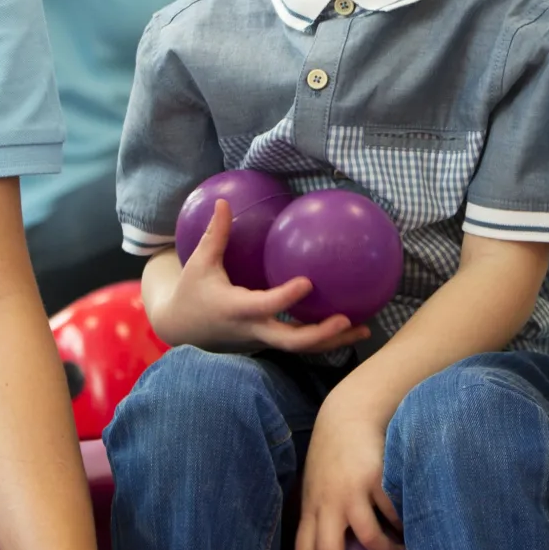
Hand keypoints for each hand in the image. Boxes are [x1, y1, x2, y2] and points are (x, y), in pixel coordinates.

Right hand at [149, 201, 368, 354]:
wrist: (182, 330)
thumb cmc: (192, 293)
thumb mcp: (199, 264)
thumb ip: (215, 235)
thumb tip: (222, 201)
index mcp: (236, 309)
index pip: (265, 306)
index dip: (285, 298)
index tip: (307, 282)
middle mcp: (253, 329)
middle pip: (291, 341)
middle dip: (320, 334)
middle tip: (347, 319)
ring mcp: (262, 340)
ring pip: (301, 348)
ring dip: (333, 341)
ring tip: (366, 328)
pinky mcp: (268, 341)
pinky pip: (299, 343)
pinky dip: (325, 338)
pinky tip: (352, 325)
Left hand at [295, 394, 404, 549]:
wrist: (349, 415)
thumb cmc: (336, 456)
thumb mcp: (319, 486)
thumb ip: (324, 514)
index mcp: (312, 509)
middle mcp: (327, 503)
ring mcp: (351, 491)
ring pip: (368, 537)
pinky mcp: (374, 479)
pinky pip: (391, 513)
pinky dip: (402, 524)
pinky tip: (410, 525)